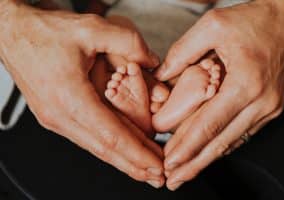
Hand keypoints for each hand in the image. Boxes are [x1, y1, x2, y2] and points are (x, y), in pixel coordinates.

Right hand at [0, 0, 163, 186]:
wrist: (13, 34)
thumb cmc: (44, 32)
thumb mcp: (90, 28)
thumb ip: (127, 42)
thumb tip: (151, 61)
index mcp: (69, 97)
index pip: (111, 136)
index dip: (138, 154)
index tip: (157, 166)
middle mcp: (60, 115)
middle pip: (104, 149)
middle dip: (135, 165)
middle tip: (159, 176)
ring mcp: (56, 118)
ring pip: (96, 146)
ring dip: (123, 159)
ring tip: (146, 167)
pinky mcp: (56, 115)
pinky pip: (87, 136)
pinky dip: (108, 146)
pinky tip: (122, 148)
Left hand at [155, 0, 283, 189]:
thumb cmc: (252, 21)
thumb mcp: (212, 26)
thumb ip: (183, 52)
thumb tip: (162, 77)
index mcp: (246, 83)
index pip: (209, 124)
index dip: (188, 146)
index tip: (170, 162)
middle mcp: (260, 102)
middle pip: (221, 142)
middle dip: (195, 164)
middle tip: (173, 180)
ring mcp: (267, 108)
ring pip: (231, 142)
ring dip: (207, 159)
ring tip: (185, 173)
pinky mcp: (268, 108)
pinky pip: (240, 133)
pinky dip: (220, 145)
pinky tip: (206, 153)